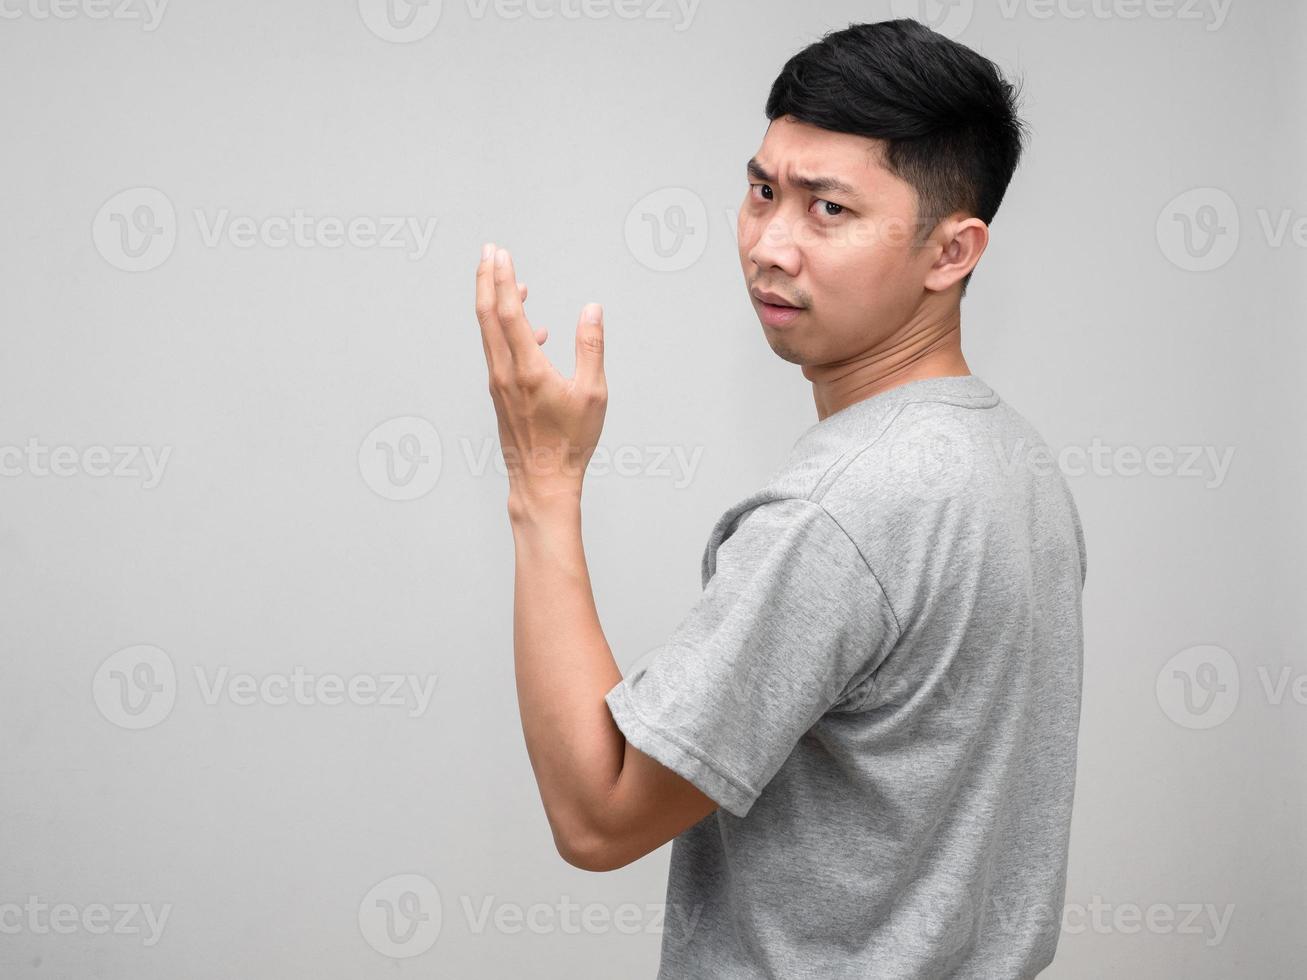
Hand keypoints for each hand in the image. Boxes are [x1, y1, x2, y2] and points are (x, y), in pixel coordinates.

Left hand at [474, 242, 607, 508]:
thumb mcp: (593, 394)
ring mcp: (498, 383)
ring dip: (495, 301)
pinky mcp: (500, 393)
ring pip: (489, 332)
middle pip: (487, 315)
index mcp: (527, 369)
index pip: (509, 312)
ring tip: (509, 280)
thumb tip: (592, 310)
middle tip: (489, 251)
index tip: (501, 253)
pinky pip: (498, 350)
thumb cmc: (571, 442)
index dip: (504, 279)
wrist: (543, 480)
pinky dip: (507, 330)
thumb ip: (591, 347)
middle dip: (487, 279)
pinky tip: (534, 330)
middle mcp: (504, 372)